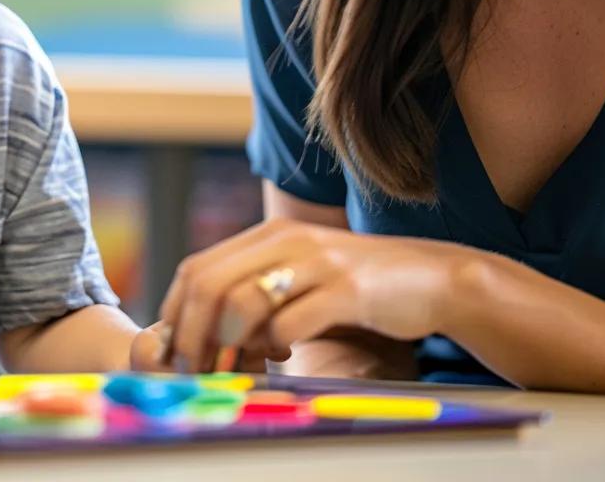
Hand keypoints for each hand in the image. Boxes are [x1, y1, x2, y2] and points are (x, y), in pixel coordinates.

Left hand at [160, 218, 459, 374]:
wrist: (430, 277)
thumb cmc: (357, 284)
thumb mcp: (301, 273)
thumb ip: (258, 290)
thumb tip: (203, 332)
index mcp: (268, 233)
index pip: (197, 267)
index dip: (175, 312)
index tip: (174, 350)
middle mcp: (286, 238)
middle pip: (209, 284)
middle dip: (192, 335)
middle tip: (196, 370)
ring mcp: (316, 261)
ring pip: (242, 303)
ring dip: (230, 345)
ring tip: (242, 363)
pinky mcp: (346, 289)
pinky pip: (289, 323)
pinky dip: (275, 348)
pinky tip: (286, 355)